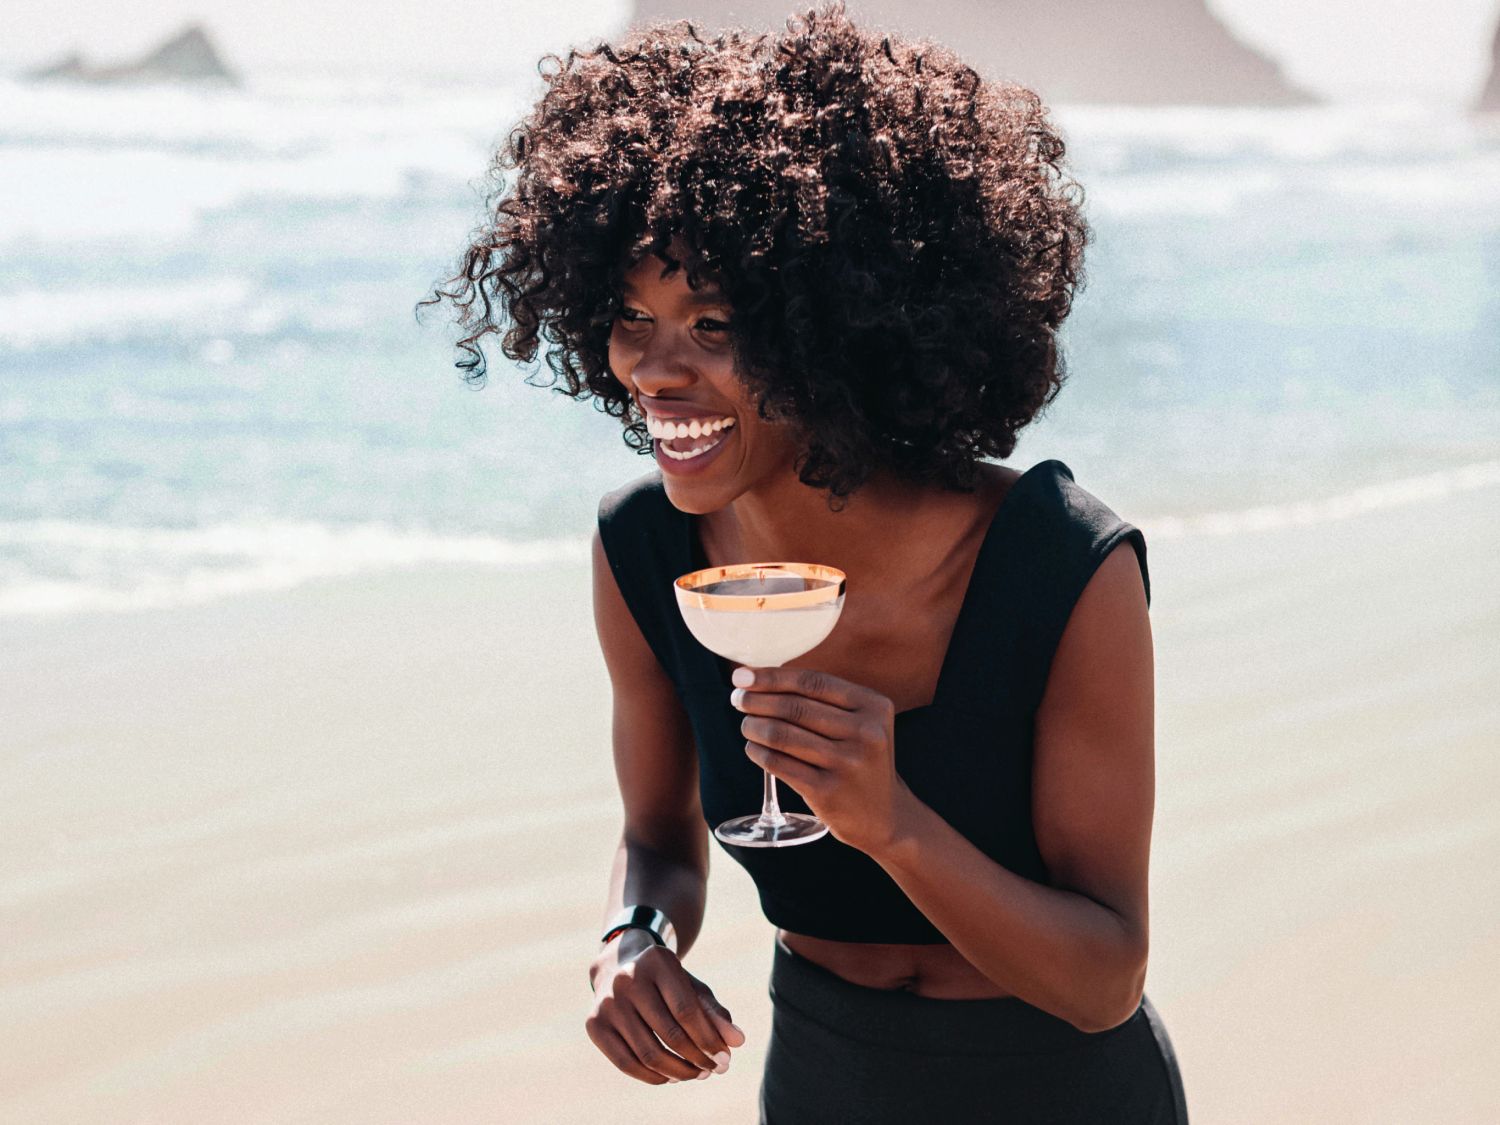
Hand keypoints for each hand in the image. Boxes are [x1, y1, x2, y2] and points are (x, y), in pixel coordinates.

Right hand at [585, 928, 746, 1084]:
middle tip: (714, 1070)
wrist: (617, 967)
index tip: (725, 1058)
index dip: (709, 1039)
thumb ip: (713, 1012)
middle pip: (669, 1034)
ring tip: (696, 1075)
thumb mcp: (690, 987)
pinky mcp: (594, 1024)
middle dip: (697, 1058)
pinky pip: (626, 1063)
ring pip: (648, 1053)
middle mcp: (628, 979)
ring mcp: (607, 1002)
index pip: (687, 1010)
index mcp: (657, 961)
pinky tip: (671, 1077)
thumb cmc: (663, 982)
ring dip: (678, 1072)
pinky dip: (652, 1076)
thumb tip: (737, 1041)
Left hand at [731, 665, 911, 854]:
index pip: (813, 682)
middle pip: (795, 707)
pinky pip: (780, 764)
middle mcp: (865, 733)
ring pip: (783, 735)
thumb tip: (764, 677)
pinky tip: (753, 748)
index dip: (772, 677)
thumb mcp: (862, 723)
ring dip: (754, 726)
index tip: (742, 677)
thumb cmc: (861, 759)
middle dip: (757, 700)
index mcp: (874, 706)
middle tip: (738, 699)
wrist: (884, 816)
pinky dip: (759, 753)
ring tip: (746, 724)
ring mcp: (847, 764)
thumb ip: (826, 699)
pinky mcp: (828, 791)